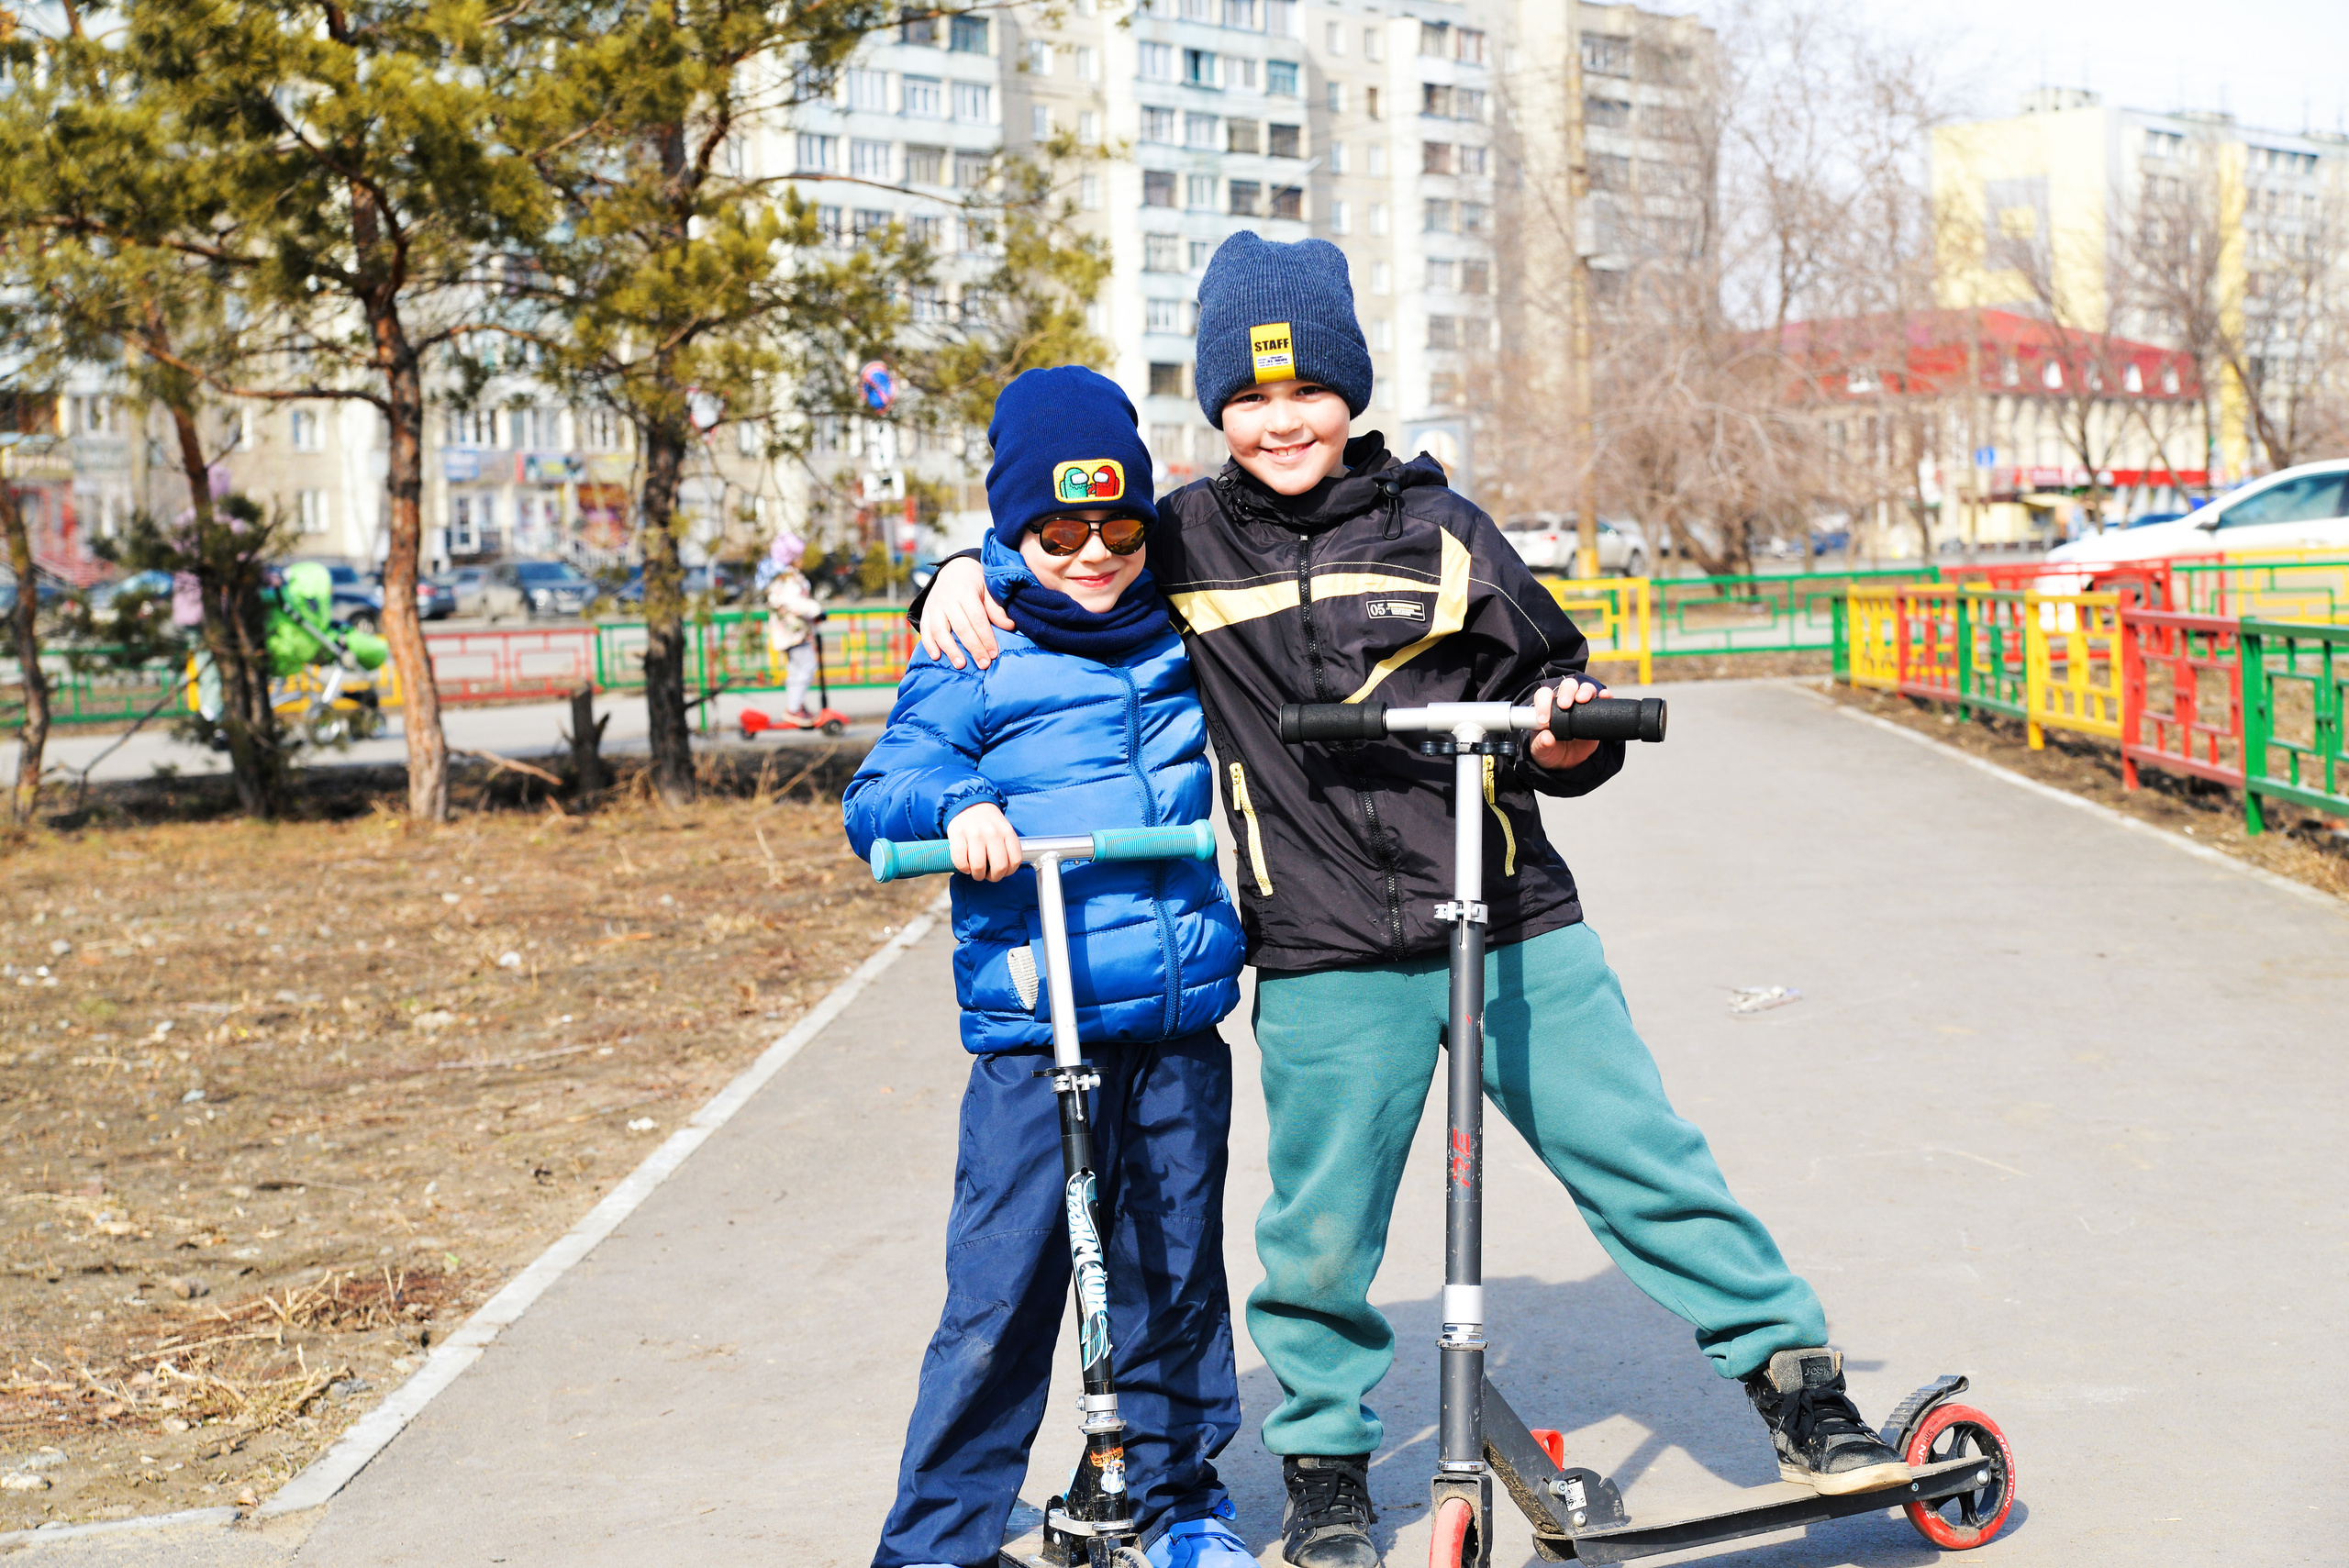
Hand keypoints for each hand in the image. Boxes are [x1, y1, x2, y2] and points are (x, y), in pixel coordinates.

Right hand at [917, 556, 1014, 670]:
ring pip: (940, 630)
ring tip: (960, 664)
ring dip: (950, 649)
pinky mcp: (926, 611)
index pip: (977, 619)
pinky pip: (924, 629)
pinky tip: (936, 656)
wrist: (954, 568)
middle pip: (961, 627)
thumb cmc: (975, 582)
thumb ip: (996, 609)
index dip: (986, 638)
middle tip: (983, 664)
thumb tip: (1010, 626)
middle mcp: (948, 599)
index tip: (993, 654)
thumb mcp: (988, 590)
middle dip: (973, 647)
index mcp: (966, 592)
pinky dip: (928, 644)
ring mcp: (934, 605)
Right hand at [947, 802, 1021, 880]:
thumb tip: (1006, 870)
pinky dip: (963, 868)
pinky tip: (965, 866)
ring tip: (976, 872)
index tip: (1002, 873)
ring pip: (979, 866)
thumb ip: (1008, 846)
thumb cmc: (987, 821)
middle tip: (988, 875)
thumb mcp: (1004, 828)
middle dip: (993, 877)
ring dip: (977, 875)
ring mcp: (974, 833)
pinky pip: (960, 861)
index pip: (1015, 860)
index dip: (1009, 872)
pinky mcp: (957, 834)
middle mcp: (992, 832)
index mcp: (1007, 831)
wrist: (968, 802)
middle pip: (999, 866)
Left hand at [1527, 678, 1601, 771]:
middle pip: (1567, 686)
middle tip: (1564, 705)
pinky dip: (1605, 695)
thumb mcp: (1541, 752)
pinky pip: (1603, 700)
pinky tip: (1604, 696)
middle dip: (1566, 692)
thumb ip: (1541, 745)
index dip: (1543, 703)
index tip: (1544, 720)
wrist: (1569, 763)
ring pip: (1585, 688)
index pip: (1544, 695)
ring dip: (1585, 691)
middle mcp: (1565, 703)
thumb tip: (1546, 737)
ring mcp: (1582, 707)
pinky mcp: (1597, 714)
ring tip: (1582, 700)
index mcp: (1547, 708)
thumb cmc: (1551, 752)